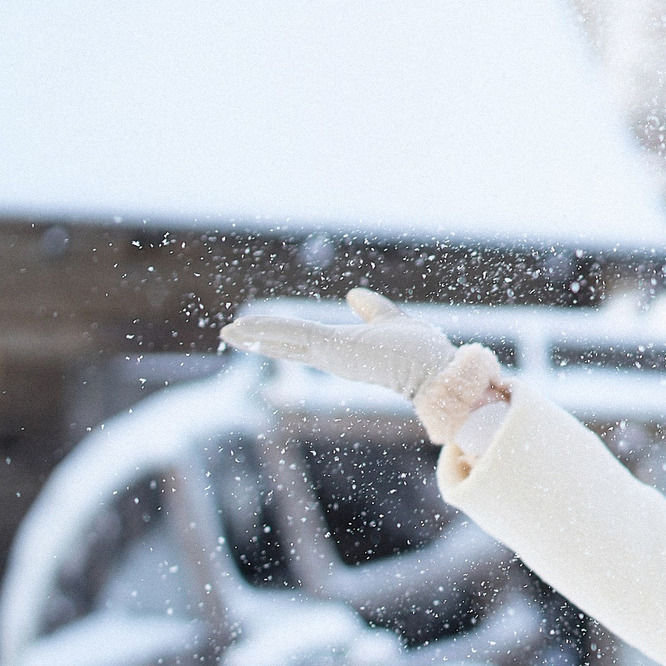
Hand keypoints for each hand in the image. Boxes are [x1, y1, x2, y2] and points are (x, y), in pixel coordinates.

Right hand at [219, 289, 459, 400]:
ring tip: (228, 331)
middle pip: (287, 346)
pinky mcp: (332, 349)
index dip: (280, 338)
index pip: (304, 344)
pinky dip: (268, 330)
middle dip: (259, 339)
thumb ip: (372, 310)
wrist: (437, 370)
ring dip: (256, 335)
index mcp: (344, 351)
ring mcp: (331, 356)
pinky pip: (293, 335)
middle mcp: (333, 357)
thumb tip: (354, 295)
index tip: (257, 334)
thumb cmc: (422, 352)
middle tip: (230, 333)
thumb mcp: (391, 320)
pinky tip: (243, 328)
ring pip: (285, 342)